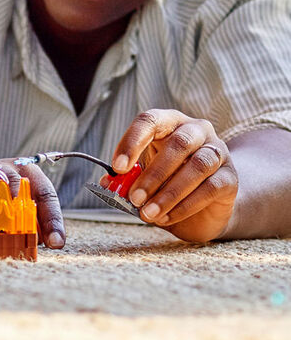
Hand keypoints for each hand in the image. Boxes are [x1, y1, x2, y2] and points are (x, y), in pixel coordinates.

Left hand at [105, 109, 237, 241]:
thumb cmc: (168, 181)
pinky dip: (186, 205)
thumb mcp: (144, 176)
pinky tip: (167, 218)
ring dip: (169, 193)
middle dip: (152, 174)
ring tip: (149, 213)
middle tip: (134, 199)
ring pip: (197, 166)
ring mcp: (217, 152)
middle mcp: (196, 130)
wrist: (207, 203)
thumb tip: (108, 182)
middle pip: (178, 144)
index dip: (132, 142)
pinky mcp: (230, 177)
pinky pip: (210, 188)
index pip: (149, 121)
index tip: (117, 167)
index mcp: (169, 122)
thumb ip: (128, 177)